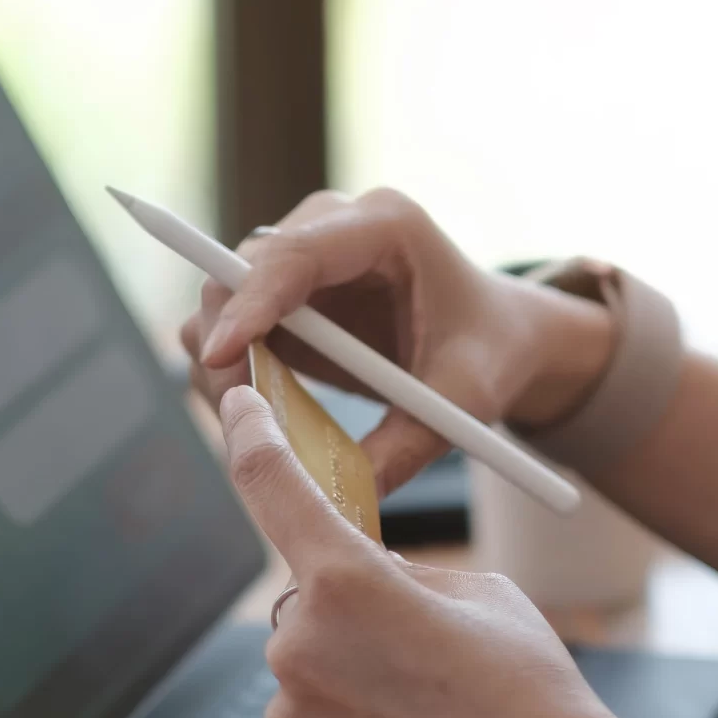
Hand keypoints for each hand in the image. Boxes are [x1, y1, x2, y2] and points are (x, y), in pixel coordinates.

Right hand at [178, 188, 614, 492]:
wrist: (500, 336)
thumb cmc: (492, 351)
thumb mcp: (466, 399)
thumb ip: (409, 443)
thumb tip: (342, 492)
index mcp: (386, 226)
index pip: (295, 253)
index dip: (250, 303)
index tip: (217, 358)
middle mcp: (332, 226)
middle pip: (241, 267)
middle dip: (227, 340)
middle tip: (239, 414)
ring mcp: (304, 255)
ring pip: (224, 297)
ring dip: (223, 359)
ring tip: (255, 420)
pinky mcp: (287, 292)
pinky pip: (233, 324)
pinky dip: (234, 369)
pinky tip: (265, 410)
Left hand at [217, 385, 627, 717]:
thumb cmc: (529, 686)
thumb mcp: (476, 593)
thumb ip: (398, 571)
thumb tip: (357, 574)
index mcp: (346, 577)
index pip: (270, 481)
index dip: (248, 432)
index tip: (236, 404)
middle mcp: (299, 641)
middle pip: (305, 597)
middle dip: (350, 608)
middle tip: (421, 651)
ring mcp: (288, 711)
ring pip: (305, 666)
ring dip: (348, 673)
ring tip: (426, 712)